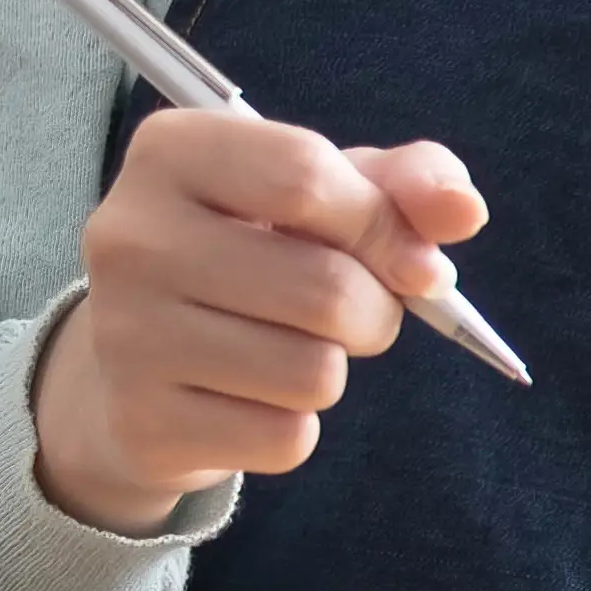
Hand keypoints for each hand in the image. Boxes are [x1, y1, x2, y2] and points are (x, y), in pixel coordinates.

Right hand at [29, 109, 485, 531]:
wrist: (142, 361)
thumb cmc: (254, 253)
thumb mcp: (324, 194)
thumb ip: (406, 184)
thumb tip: (464, 210)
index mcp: (170, 152)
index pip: (305, 176)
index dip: (384, 226)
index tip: (413, 261)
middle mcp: (129, 237)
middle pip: (326, 288)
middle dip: (375, 312)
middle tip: (348, 314)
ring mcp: (126, 334)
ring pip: (313, 373)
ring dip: (333, 370)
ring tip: (287, 349)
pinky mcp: (143, 423)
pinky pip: (284, 438)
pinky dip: (295, 427)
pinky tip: (249, 399)